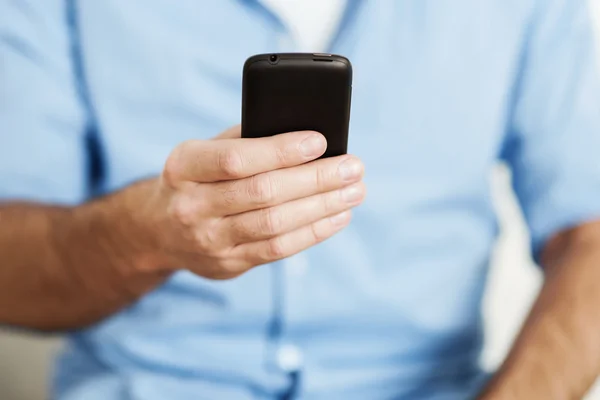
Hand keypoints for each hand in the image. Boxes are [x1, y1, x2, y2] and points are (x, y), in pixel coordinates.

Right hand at [143, 125, 364, 278]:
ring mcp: (209, 241)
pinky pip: (278, 250)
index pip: (235, 159)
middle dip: (315, 179)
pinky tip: (338, 216)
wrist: (160, 229)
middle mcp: (192, 206)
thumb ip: (247, 140)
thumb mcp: (205, 151)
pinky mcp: (228, 265)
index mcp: (184, 167)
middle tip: (353, 167)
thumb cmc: (198, 178)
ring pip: (275, 224)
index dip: (280, 150)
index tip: (320, 141)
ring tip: (354, 191)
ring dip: (322, 207)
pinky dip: (313, 232)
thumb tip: (307, 135)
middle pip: (263, 193)